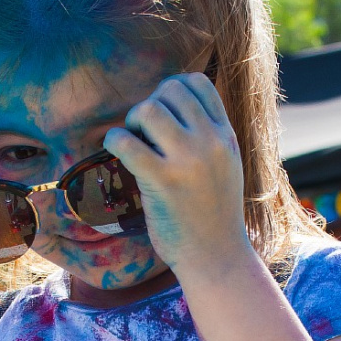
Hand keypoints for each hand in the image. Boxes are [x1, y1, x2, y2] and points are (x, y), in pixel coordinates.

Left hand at [103, 72, 249, 274]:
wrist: (217, 257)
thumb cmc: (214, 215)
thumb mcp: (225, 166)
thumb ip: (208, 138)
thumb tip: (171, 110)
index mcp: (225, 136)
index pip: (198, 84)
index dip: (172, 90)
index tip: (163, 115)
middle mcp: (210, 142)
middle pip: (170, 90)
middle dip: (150, 105)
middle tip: (143, 133)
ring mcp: (188, 161)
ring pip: (148, 109)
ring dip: (131, 121)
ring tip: (132, 143)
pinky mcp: (162, 181)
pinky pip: (127, 142)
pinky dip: (114, 141)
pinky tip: (115, 151)